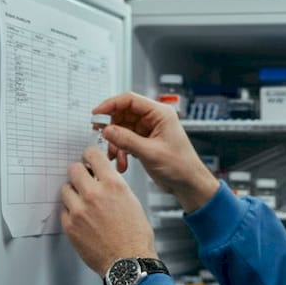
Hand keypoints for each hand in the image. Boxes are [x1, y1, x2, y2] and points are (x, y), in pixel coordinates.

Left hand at [60, 147, 156, 274]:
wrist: (128, 263)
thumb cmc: (135, 238)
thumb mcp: (133, 203)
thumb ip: (115, 188)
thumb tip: (104, 180)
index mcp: (113, 186)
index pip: (92, 155)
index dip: (89, 156)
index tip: (88, 159)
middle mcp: (94, 194)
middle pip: (73, 169)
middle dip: (79, 174)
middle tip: (83, 180)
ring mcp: (79, 210)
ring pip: (65, 189)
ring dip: (73, 193)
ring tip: (83, 202)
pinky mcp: (70, 226)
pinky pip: (63, 210)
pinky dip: (70, 211)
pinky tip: (82, 218)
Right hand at [93, 92, 219, 212]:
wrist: (188, 184)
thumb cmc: (181, 166)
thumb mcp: (150, 152)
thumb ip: (126, 140)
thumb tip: (106, 130)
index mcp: (160, 113)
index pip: (130, 100)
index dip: (111, 104)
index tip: (97, 114)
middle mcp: (154, 118)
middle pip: (123, 113)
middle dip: (112, 128)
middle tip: (102, 138)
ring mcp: (149, 130)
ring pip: (122, 128)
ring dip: (116, 143)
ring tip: (115, 156)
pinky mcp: (145, 141)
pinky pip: (126, 140)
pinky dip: (121, 150)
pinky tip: (122, 162)